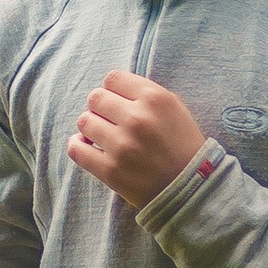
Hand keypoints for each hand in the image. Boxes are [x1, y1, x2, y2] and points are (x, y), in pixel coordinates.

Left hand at [66, 72, 206, 208]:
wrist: (191, 188)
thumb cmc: (182, 145)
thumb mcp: (174, 108)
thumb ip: (144, 92)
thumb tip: (110, 89)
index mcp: (155, 99)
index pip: (113, 78)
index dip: (113, 89)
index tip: (118, 101)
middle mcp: (137, 119)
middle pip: (95, 97)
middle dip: (100, 107)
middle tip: (110, 119)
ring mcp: (122, 145)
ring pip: (84, 121)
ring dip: (90, 126)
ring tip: (102, 135)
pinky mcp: (110, 170)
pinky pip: (76, 149)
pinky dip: (77, 145)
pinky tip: (86, 146)